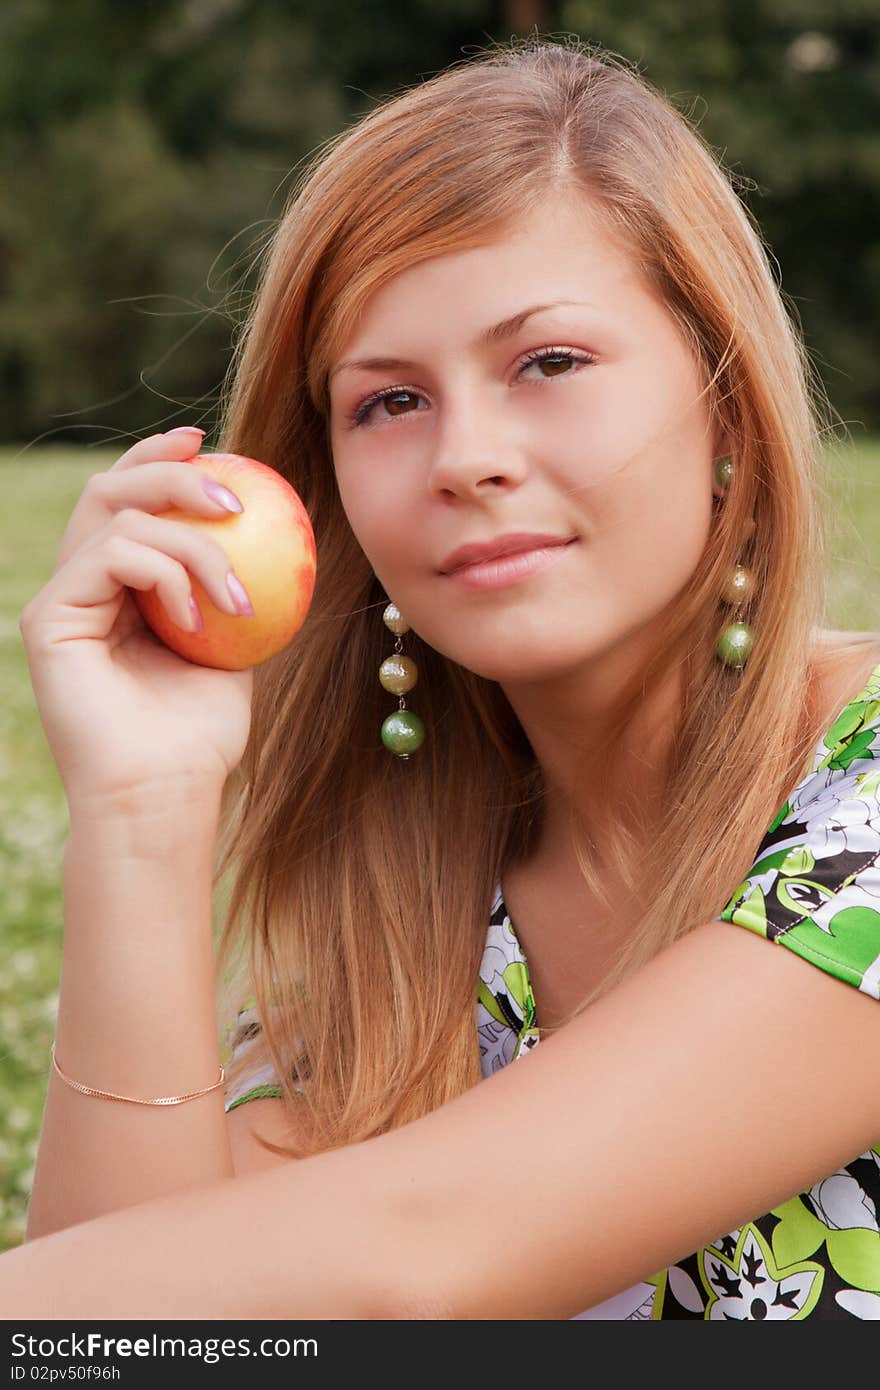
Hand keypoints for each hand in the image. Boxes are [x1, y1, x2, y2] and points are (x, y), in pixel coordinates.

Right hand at [18, 429, 255, 811]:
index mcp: (120, 591)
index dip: (163, 460)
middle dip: (174, 472)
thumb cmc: (201, 737)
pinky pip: (109, 555)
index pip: (131, 503)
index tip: (214, 445)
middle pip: (112, 489)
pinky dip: (164, 573)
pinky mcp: (49, 620)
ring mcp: (61, 601)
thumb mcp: (232, 650)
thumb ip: (230, 592)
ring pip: (118, 516)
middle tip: (235, 493)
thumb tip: (275, 539)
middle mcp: (83, 588)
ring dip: (194, 545)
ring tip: (237, 599)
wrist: (166, 797)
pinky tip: (195, 618)